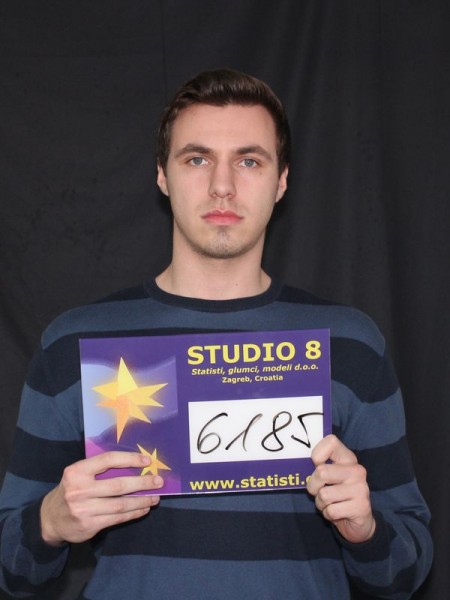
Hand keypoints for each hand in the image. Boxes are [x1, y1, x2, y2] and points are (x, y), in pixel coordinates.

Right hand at [40, 451, 162, 545]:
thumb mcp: (78, 475)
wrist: (50, 519)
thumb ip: (99, 470)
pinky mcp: (89, 525)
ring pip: (120, 504)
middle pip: (118, 484)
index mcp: (77, 471)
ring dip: (141, 500)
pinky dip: (133, 513)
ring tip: (155, 497)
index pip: (108, 460)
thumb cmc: (71, 490)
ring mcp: (84, 509)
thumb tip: (133, 464)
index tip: (147, 461)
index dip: (130, 459)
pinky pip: (117, 518)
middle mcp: (79, 490)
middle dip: (142, 483)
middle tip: (158, 481)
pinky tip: (143, 509)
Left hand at [306, 434, 375, 543]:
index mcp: (348, 458)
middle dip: (313, 486)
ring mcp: (360, 488)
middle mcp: (356, 470)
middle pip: (321, 472)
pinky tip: (338, 513)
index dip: (317, 454)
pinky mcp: (361, 507)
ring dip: (321, 503)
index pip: (331, 441)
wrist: (360, 521)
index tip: (318, 466)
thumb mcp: (330, 476)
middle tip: (320, 492)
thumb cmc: (338, 495)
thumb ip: (320, 465)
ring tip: (331, 503)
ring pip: (324, 495)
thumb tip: (301, 460)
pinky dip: (328, 514)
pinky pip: (330, 511)